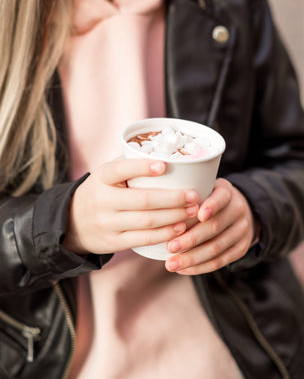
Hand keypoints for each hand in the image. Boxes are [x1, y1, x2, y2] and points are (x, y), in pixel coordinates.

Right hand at [64, 158, 198, 254]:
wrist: (73, 222)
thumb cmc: (101, 191)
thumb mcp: (106, 174)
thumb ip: (129, 164)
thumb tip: (167, 154)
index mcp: (101, 177)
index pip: (121, 169)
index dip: (143, 167)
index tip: (165, 165)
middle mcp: (102, 200)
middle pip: (143, 200)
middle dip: (173, 198)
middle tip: (194, 195)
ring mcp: (107, 223)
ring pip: (147, 221)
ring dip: (174, 217)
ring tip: (193, 211)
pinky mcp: (113, 242)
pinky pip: (143, 239)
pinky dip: (164, 234)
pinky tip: (180, 228)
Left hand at [165, 178, 256, 274]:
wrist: (237, 211)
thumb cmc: (208, 198)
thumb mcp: (203, 188)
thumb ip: (187, 194)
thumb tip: (159, 204)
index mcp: (227, 192)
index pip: (221, 197)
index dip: (211, 206)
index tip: (199, 215)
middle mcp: (238, 210)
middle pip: (215, 227)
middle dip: (191, 239)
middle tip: (170, 247)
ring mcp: (242, 231)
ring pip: (216, 248)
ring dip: (192, 258)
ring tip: (171, 264)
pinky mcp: (241, 248)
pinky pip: (220, 261)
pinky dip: (199, 267)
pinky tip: (183, 269)